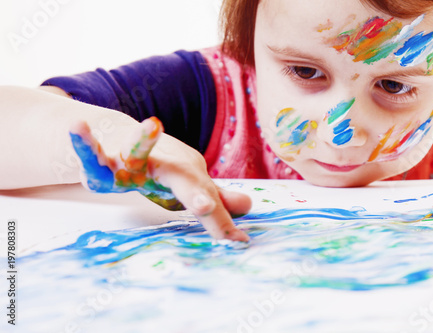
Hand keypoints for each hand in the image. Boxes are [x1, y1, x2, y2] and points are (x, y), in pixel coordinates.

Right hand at [69, 117, 250, 241]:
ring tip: (151, 125)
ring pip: (137, 153)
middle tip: (206, 205)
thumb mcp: (190, 185)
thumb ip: (215, 197)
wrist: (125, 140)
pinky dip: (86, 145)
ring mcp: (134, 163)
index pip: (207, 199)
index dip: (220, 221)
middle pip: (183, 179)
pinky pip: (92, 157)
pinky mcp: (103, 164)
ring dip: (143, 140)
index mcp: (187, 176)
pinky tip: (77, 128)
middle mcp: (165, 166)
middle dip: (195, 193)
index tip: (237, 242)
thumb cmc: (163, 170)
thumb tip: (249, 205)